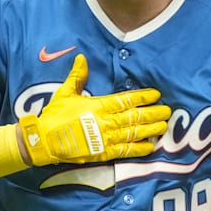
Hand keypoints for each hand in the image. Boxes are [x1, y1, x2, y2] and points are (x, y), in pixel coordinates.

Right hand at [18, 54, 169, 165]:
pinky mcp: (102, 153)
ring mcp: (105, 139)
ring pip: (134, 133)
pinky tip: (150, 146)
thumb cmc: (54, 116)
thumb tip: (81, 57)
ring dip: (150, 130)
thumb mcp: (65, 92)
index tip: (156, 94)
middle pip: (135, 117)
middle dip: (153, 113)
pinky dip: (139, 149)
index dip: (143, 97)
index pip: (126, 100)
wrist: (43, 141)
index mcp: (98, 105)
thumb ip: (77, 76)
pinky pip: (125, 151)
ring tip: (163, 126)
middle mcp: (106, 122)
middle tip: (167, 111)